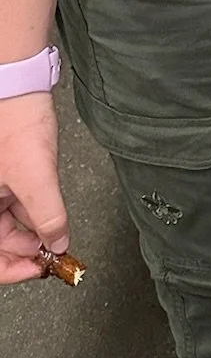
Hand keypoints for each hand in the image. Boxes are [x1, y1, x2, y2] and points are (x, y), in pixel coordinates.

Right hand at [0, 92, 66, 282]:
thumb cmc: (15, 122)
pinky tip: (51, 216)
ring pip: (11, 225)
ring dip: (35, 232)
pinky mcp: (6, 177)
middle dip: (29, 249)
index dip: (14, 269)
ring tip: (57, 233)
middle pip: (1, 241)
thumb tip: (58, 242)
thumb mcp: (36, 177)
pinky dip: (35, 215)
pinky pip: (17, 207)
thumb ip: (49, 215)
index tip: (40, 269)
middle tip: (55, 252)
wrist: (20, 88)